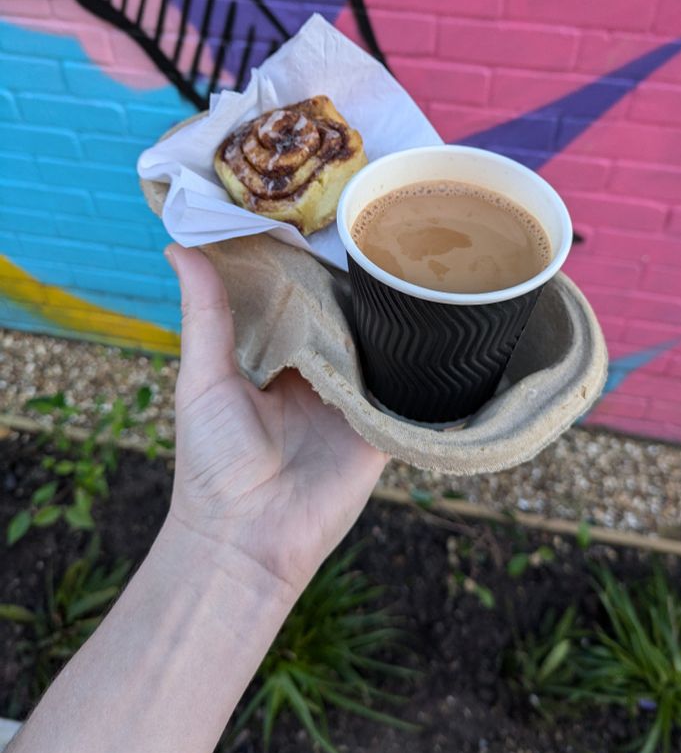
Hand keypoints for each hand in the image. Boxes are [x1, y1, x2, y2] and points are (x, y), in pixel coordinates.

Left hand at [164, 244, 387, 598]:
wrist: (246, 538)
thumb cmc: (213, 461)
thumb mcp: (204, 377)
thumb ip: (205, 313)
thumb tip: (176, 245)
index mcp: (277, 359)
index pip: (299, 300)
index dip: (306, 264)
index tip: (317, 214)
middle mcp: (319, 373)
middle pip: (344, 317)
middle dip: (354, 282)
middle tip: (374, 225)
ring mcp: (354, 398)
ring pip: (379, 344)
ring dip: (390, 314)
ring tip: (409, 259)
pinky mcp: (381, 426)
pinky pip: (406, 387)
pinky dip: (416, 361)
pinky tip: (433, 318)